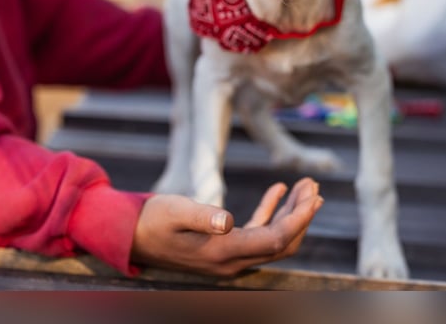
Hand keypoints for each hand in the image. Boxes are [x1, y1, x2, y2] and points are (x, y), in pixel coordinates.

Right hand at [130, 177, 322, 276]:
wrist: (131, 235)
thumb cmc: (151, 220)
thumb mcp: (174, 211)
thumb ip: (202, 216)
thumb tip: (228, 220)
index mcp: (223, 252)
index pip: (275, 239)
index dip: (299, 219)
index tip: (313, 196)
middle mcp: (231, 260)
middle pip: (282, 243)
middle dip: (303, 216)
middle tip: (314, 186)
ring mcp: (229, 256)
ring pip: (273, 238)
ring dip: (292, 213)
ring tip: (306, 186)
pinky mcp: (223, 246)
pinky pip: (257, 232)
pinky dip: (272, 212)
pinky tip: (278, 191)